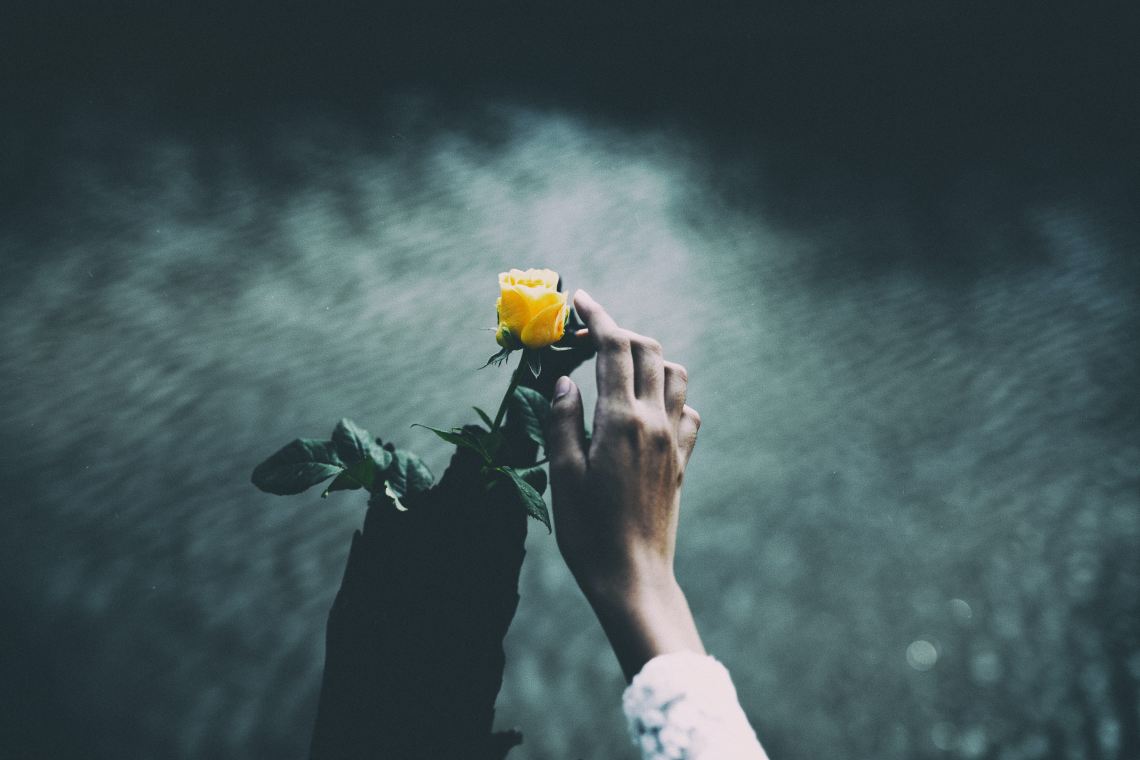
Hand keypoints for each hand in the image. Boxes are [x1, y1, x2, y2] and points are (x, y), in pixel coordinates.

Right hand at [544, 289, 703, 680]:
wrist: (633, 577)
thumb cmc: (588, 531)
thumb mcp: (563, 474)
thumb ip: (563, 420)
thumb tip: (564, 381)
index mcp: (622, 420)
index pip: (615, 348)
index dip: (598, 317)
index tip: (581, 301)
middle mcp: (655, 422)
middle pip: (648, 351)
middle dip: (620, 332)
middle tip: (589, 338)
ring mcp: (674, 442)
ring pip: (673, 375)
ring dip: (648, 359)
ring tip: (617, 368)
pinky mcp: (682, 462)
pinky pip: (686, 411)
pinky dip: (669, 397)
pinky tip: (647, 411)